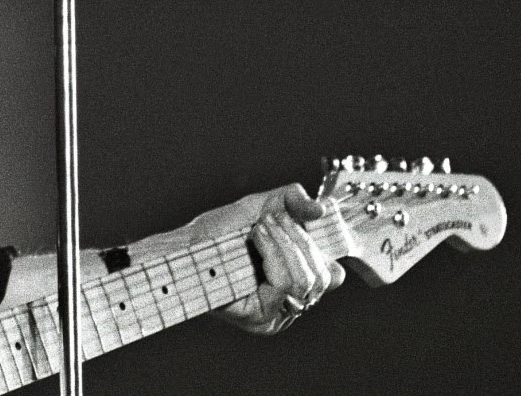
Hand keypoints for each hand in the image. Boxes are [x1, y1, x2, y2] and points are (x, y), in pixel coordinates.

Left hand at [195, 184, 344, 334]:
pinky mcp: (260, 318)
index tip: (310, 223)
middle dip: (300, 240)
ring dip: (285, 245)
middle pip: (323, 278)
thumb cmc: (220, 230)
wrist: (187, 244)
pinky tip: (257, 240)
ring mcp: (276, 314)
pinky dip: (274, 254)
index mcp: (297, 277)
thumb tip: (322, 209)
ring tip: (261, 229)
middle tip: (272, 220)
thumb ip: (294, 201)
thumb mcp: (263, 205)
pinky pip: (284, 284)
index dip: (327, 250)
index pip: (333, 275)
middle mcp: (290, 300)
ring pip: (306, 281)